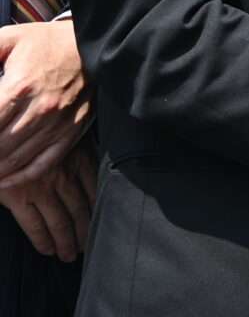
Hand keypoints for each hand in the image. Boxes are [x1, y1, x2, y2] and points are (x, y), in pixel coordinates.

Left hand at [0, 21, 91, 186]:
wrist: (92, 45)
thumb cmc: (43, 43)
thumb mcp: (6, 40)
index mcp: (19, 87)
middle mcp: (39, 110)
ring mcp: (56, 124)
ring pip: (14, 160)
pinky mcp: (70, 132)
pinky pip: (42, 164)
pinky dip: (19, 178)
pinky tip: (2, 181)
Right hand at [0, 138, 95, 262]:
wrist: (9, 132)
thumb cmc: (37, 130)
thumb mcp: (67, 133)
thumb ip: (81, 150)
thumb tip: (98, 169)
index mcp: (79, 157)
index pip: (96, 190)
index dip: (100, 210)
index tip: (104, 224)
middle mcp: (63, 174)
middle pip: (80, 210)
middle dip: (85, 231)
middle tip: (87, 247)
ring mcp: (40, 187)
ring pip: (59, 221)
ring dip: (66, 241)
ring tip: (69, 255)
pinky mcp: (17, 196)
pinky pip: (33, 225)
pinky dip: (42, 240)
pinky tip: (48, 250)